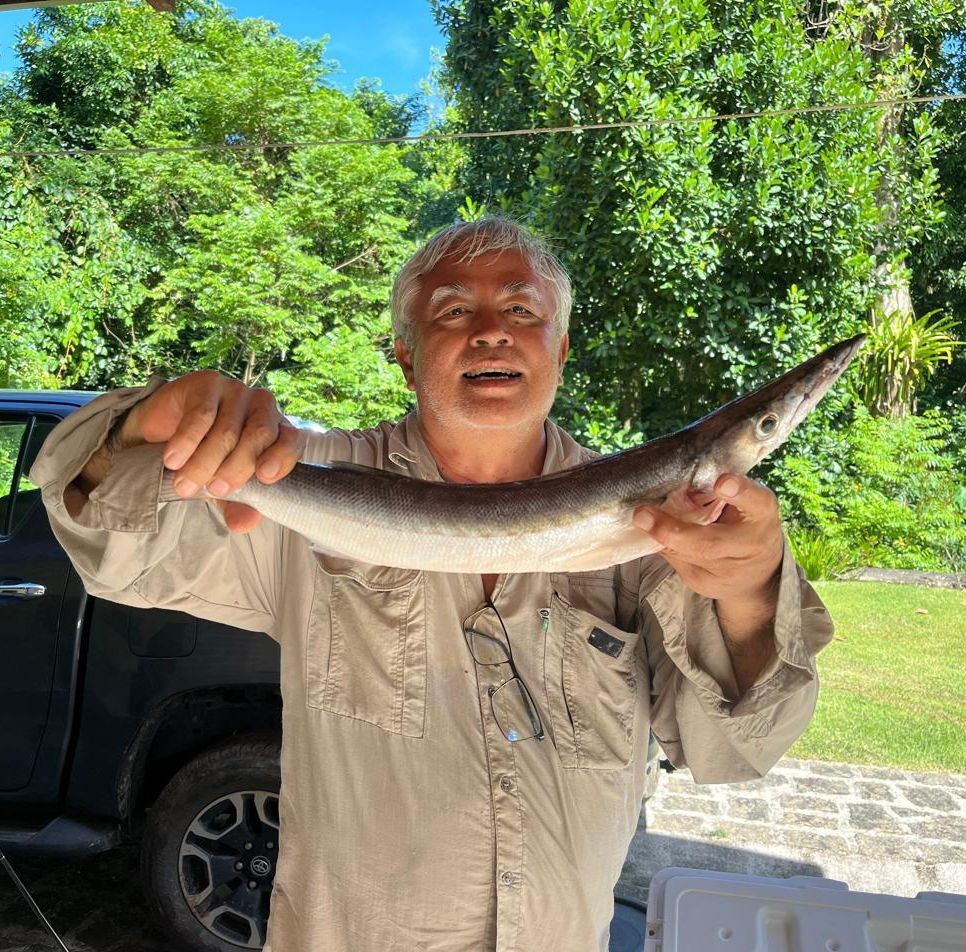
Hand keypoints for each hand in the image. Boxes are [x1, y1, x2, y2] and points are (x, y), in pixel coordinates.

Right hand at [119, 371, 305, 532]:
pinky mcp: (207, 383)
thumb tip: (245, 524)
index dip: (282, 458)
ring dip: (204, 462)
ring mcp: (236, 391)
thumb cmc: (205, 459)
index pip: (291, 440)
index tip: (265, 478)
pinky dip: (186, 442)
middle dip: (236, 468)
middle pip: (259, 436)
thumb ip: (237, 504)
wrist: (162, 434)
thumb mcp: (222, 487)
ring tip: (184, 485)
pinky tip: (173, 460)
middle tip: (213, 490)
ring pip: (226, 430)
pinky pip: (201, 415)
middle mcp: (262, 407)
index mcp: (277, 430)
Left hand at [632, 474, 783, 606]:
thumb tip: (673, 482)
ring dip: (659, 536)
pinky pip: (675, 561)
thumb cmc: (744, 523)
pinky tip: (654, 533)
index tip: (722, 482)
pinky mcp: (705, 584)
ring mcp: (728, 571)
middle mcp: (750, 545)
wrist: (758, 575)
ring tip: (642, 518)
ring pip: (685, 555)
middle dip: (672, 531)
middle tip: (643, 514)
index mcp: (763, 514)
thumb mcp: (743, 503)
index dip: (741, 491)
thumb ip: (717, 492)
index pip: (757, 501)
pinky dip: (661, 545)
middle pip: (709, 543)